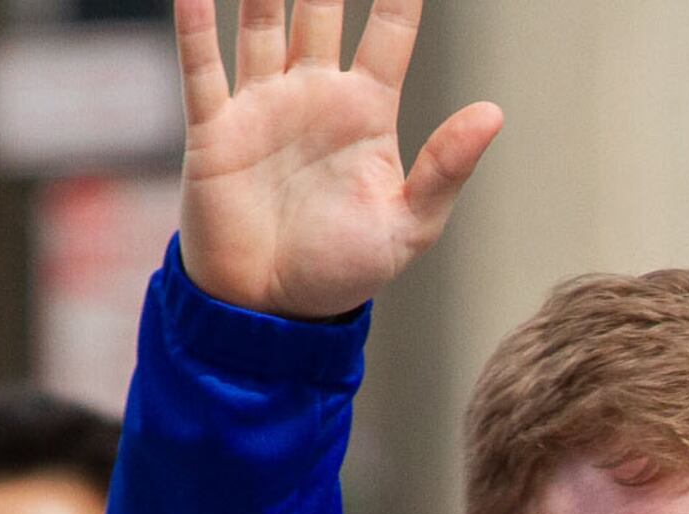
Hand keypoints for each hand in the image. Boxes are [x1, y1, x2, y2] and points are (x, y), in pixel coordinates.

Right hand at [176, 0, 500, 319]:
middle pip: (321, 12)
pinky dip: (195, 23)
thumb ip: (446, 167)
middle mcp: (315, 97)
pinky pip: (202, 64)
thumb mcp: (410, 225)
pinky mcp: (215, 126)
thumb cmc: (345, 270)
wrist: (273, 309)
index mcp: (368, 115)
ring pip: (261, 22)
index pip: (389, 36)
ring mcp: (263, 105)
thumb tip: (493, 112)